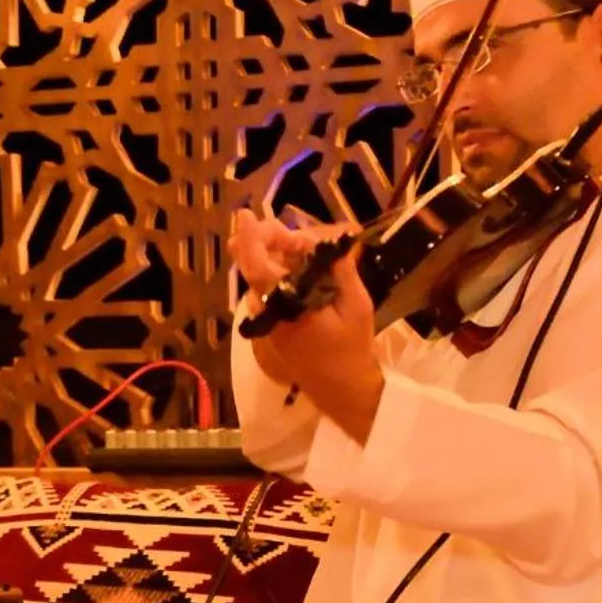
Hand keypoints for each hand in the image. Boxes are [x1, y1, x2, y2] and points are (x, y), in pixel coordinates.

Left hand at [231, 215, 385, 440]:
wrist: (339, 387)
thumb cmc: (350, 348)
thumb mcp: (356, 305)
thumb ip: (340, 271)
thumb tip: (333, 240)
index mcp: (284, 303)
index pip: (257, 264)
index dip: (250, 237)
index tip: (246, 215)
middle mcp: (267, 306)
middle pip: (254, 261)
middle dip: (272, 238)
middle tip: (302, 237)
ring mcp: (265, 313)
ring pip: (261, 270)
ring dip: (279, 252)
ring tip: (308, 249)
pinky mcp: (270, 318)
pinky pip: (269, 283)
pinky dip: (282, 268)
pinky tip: (303, 263)